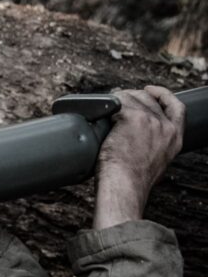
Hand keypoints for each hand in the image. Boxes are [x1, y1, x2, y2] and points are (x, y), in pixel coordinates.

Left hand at [93, 86, 183, 229]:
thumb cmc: (132, 181)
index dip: (162, 95)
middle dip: (132, 97)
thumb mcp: (154, 163)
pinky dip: (107, 105)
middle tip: (116, 102)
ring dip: (118, 100)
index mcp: (175, 138)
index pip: (176, 108)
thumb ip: (152, 147)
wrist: (125, 185)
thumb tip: (136, 142)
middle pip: (149, 100)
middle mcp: (166, 127)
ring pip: (132, 98)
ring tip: (106, 109)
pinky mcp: (132, 118)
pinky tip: (101, 113)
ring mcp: (151, 121)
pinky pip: (117, 102)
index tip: (150, 91)